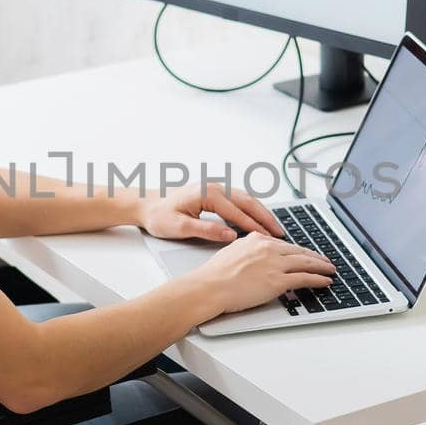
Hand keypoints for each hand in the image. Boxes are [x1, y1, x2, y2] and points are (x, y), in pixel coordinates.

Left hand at [138, 182, 286, 242]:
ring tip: (274, 227)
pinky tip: (258, 219)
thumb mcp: (180, 227)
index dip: (254, 226)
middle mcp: (215, 187)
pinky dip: (251, 209)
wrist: (145, 203)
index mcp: (207, 193)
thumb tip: (230, 235)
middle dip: (265, 217)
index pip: (237, 212)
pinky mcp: (214, 193)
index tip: (268, 237)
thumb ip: (206, 230)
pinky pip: (238, 199)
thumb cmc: (159, 215)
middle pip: (247, 201)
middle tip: (280, 232)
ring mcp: (215, 188)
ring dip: (261, 212)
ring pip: (245, 198)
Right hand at [192, 232, 335, 315]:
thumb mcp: (231, 251)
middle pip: (300, 251)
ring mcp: (275, 264)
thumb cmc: (215, 274)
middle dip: (316, 256)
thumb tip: (253, 250)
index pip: (285, 244)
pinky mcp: (279, 281)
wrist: (210, 286)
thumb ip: (247, 248)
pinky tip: (326, 281)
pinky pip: (305, 278)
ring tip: (331, 270)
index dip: (299, 250)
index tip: (306, 253)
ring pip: (306, 263)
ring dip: (322, 267)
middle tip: (326, 261)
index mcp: (257, 239)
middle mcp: (269, 248)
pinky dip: (318, 279)